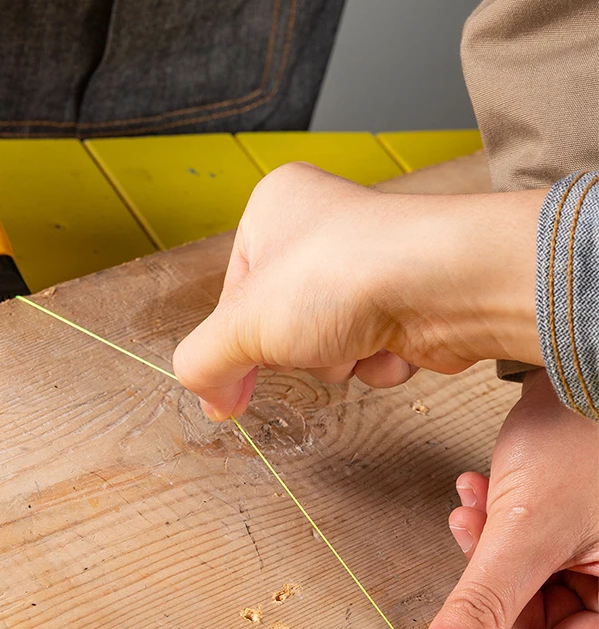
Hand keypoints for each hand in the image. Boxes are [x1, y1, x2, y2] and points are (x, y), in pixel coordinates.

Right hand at [173, 162, 544, 419]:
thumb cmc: (342, 276)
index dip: (235, 341)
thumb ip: (202, 363)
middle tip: (305, 340)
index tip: (232, 379)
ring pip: (325, 343)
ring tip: (354, 335)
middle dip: (294, 349)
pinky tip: (391, 343)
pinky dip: (376, 361)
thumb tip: (210, 400)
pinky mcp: (404, 298)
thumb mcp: (241, 325)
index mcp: (274, 208)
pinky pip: (369, 350)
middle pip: (280, 322)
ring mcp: (367, 263)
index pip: (233, 295)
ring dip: (336, 358)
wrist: (446, 284)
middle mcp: (323, 228)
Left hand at [413, 369, 597, 628]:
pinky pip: (523, 558)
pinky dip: (491, 536)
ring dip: (484, 564)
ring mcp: (596, 563)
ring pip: (527, 596)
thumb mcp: (525, 530)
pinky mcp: (571, 537)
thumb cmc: (583, 436)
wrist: (579, 366)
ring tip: (469, 521)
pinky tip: (477, 499)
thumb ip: (482, 604)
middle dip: (485, 626)